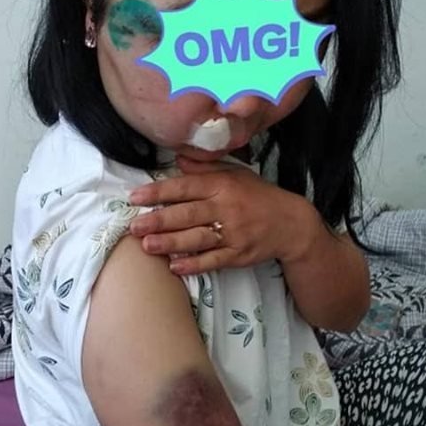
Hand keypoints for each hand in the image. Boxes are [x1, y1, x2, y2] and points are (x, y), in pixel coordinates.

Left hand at [126, 155, 309, 275]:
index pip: (186, 187)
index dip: (159, 192)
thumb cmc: (257, 196)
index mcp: (223, 185)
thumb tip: (177, 158)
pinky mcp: (239, 255)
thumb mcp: (234, 173)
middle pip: (188, 215)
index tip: (135, 197)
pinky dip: (194, 264)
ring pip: (198, 239)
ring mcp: (234, 233)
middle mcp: (227, 208)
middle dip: (159, 221)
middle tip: (134, 227)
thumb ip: (204, 167)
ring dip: (171, 243)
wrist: (291, 223)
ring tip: (147, 246)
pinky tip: (175, 267)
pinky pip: (213, 261)